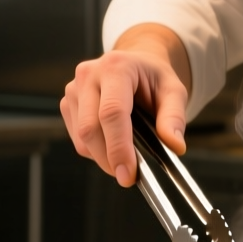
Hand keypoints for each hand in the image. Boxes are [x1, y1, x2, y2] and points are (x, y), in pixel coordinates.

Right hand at [60, 24, 190, 186]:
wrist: (135, 65)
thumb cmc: (153, 77)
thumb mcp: (174, 91)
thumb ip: (174, 117)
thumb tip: (175, 145)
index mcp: (116, 67)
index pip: (112, 112)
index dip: (119, 147)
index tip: (128, 174)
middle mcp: (89, 75)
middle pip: (91, 129)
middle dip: (109, 159)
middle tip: (129, 176)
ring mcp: (74, 89)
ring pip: (82, 138)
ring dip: (103, 157)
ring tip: (126, 154)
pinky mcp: (67, 104)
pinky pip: (78, 139)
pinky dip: (96, 151)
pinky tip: (112, 143)